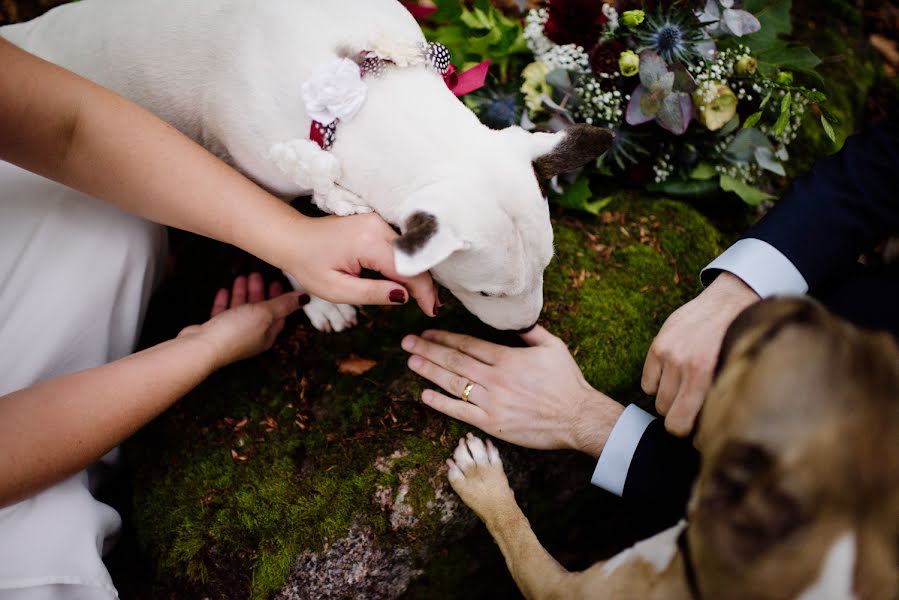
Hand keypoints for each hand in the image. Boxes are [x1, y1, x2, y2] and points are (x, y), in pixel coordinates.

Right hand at [177, 273, 307, 369]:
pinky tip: (223, 289)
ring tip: (242, 276)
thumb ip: (284, 304)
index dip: (280, 298)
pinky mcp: (215, 331)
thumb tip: (306, 298)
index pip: (279, 314)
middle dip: (259, 292)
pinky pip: (222, 313)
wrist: (203, 347)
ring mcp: (232, 334)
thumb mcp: (265, 314)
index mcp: (267, 335)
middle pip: (259, 310)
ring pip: (240, 310)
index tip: (277, 281)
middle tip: (257, 274)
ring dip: (242, 293)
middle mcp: (251, 336)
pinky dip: (224, 301)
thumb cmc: (236, 332)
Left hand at [287, 212, 438, 316]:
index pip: (406, 268)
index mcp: (367, 242)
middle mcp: (377, 226)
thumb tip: (404, 296)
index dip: (423, 291)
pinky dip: (407, 264)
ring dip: (417, 274)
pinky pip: (400, 246)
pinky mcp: (377, 223)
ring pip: (409, 252)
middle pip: (413, 258)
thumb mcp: (336, 289)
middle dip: (425, 284)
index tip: (431, 311)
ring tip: (425, 299)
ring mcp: (378, 221)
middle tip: (433, 308)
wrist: (293, 238)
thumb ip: (371, 293)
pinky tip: (411, 281)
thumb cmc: (309, 265)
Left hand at [401, 326, 623, 457]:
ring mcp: (491, 402)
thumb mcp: (552, 346)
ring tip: (411, 362)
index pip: (467, 344)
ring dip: (429, 372)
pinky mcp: (492, 423)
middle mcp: (494, 379)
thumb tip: (511, 319)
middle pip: (454, 361)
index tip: (427, 332)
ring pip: (453, 384)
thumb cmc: (567, 381)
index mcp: (507, 358)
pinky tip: (425, 395)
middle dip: (428, 349)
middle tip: (407, 342)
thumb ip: (528, 331)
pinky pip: (460, 411)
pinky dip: (441, 403)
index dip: (444, 337)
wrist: (577, 417)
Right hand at [642, 272, 759, 436]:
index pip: (682, 424)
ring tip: (686, 394)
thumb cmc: (740, 341)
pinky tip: (674, 379)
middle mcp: (683, 366)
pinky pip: (647, 383)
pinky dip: (658, 386)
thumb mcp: (736, 370)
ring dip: (670, 402)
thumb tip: (712, 430)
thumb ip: (720, 397)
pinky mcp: (657, 345)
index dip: (691, 435)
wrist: (733, 301)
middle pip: (668, 415)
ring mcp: (668, 354)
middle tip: (694, 413)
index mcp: (705, 375)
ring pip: (658, 401)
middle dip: (681, 418)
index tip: (699, 434)